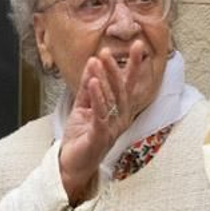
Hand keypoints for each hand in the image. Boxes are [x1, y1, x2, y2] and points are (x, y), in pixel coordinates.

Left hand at [58, 43, 148, 203]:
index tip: (137, 46)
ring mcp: (112, 129)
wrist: (72, 165)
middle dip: (116, 69)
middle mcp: (120, 119)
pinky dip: (97, 97)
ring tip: (99, 60)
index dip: (132, 66)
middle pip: (122, 90)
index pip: (127, 85)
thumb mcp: (83, 107)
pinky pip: (100, 114)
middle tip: (109, 51)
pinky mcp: (100, 137)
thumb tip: (91, 63)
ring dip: (105, 79)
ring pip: (111, 100)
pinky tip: (93, 82)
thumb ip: (88, 88)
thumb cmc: (81, 138)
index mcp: (119, 111)